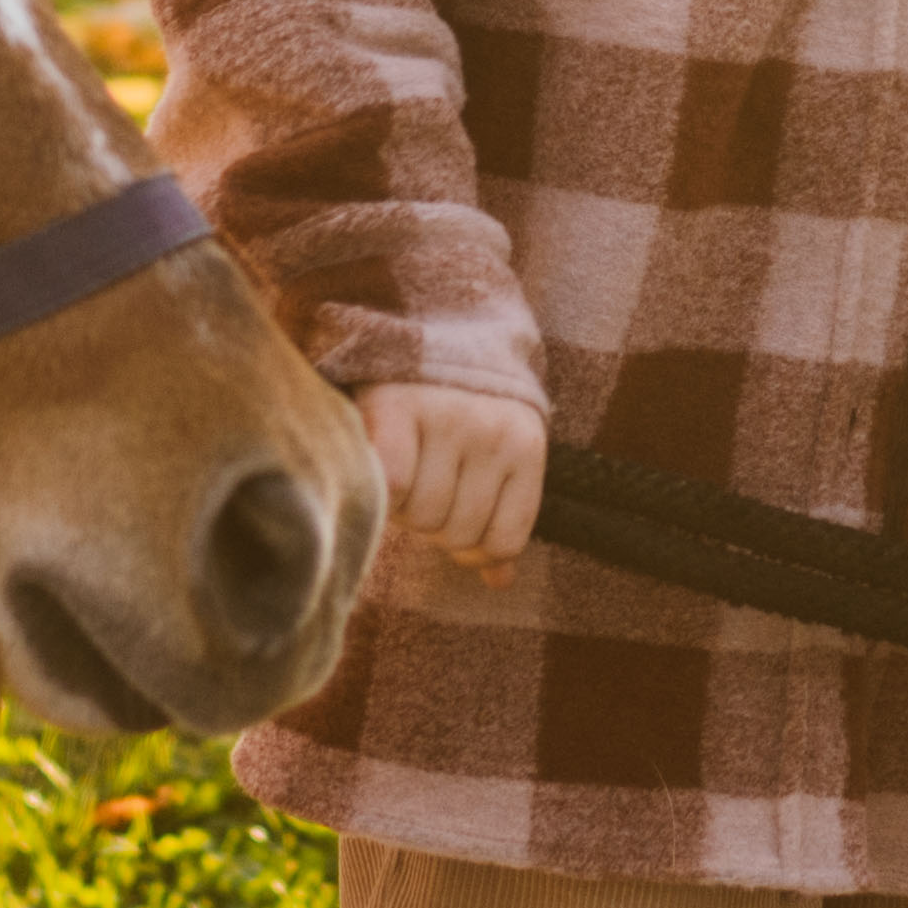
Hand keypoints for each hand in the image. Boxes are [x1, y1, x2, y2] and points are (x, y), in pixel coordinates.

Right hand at [364, 383, 543, 574]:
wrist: (420, 326)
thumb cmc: (459, 411)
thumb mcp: (496, 456)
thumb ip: (499, 516)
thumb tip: (499, 582)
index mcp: (527, 445)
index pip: (504, 541)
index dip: (472, 546)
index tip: (454, 514)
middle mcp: (494, 431)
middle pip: (459, 534)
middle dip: (434, 524)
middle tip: (422, 487)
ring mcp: (447, 419)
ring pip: (423, 516)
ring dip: (404, 510)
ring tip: (403, 473)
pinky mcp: (397, 409)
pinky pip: (392, 486)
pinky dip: (382, 490)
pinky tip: (381, 465)